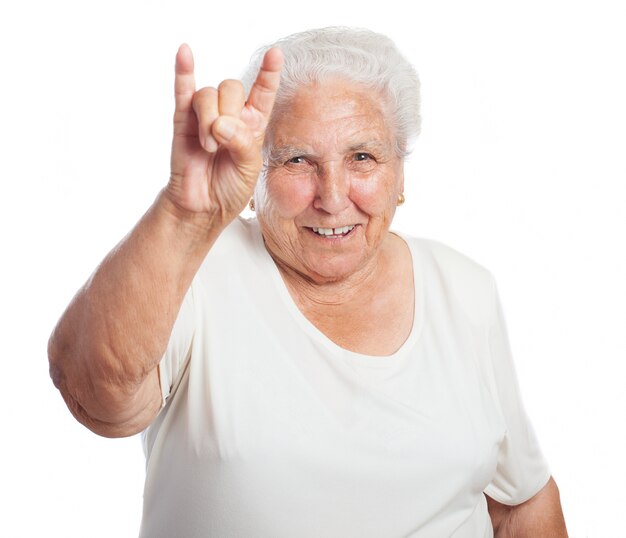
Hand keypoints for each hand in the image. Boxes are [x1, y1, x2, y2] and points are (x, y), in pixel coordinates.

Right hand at [166, 44, 282, 221]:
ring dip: (209, 121)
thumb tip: (219, 123)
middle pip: (231, 88)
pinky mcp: (183, 120)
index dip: (269, 73)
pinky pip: (183, 90)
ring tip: (209, 147)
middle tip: (223, 142)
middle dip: (228, 113)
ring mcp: (205, 115)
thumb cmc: (229, 188)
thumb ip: (241, 143)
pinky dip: (183, 71)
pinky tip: (185, 52)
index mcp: (253, 124)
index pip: (263, 92)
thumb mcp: (249, 169)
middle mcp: (230, 114)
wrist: (202, 206)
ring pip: (208, 95)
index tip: (275, 54)